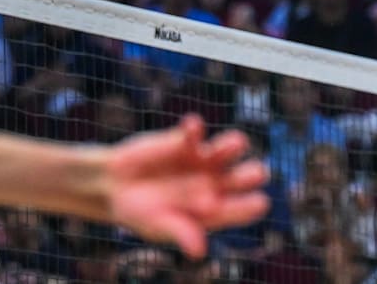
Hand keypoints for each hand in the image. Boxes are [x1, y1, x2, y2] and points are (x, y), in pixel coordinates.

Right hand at [103, 114, 269, 258]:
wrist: (115, 186)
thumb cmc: (140, 213)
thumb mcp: (157, 225)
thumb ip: (180, 232)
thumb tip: (199, 252)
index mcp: (216, 209)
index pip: (242, 208)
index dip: (251, 206)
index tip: (261, 202)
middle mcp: (217, 182)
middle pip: (245, 175)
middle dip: (251, 173)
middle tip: (256, 173)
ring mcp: (204, 159)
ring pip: (228, 148)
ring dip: (232, 145)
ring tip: (235, 144)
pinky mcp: (187, 140)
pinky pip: (194, 132)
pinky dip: (193, 129)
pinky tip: (192, 125)